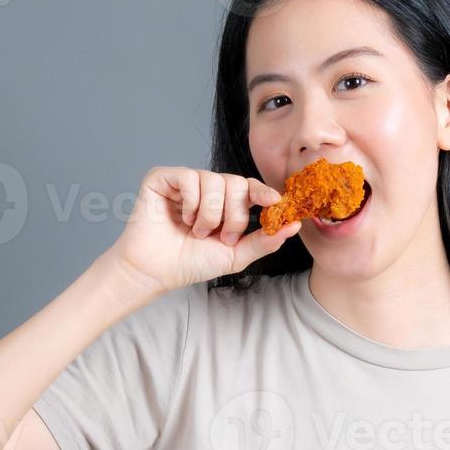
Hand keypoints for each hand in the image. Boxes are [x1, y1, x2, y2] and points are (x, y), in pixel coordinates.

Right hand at [108, 166, 301, 295]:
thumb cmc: (191, 263)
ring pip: (215, 181)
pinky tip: (181, 218)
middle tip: (220, 236)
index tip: (276, 202)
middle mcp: (207, 188)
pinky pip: (190, 178)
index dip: (264, 192)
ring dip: (210, 214)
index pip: (250, 188)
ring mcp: (185, 181)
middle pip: (236, 183)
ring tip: (196, 231)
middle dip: (234, 215)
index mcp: (225, 202)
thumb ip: (264, 240)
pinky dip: (191, 203)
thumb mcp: (236, 255)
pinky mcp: (163, 178)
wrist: (155, 271)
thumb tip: (294, 225)